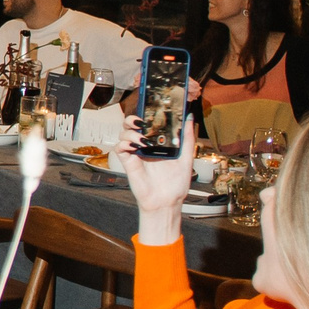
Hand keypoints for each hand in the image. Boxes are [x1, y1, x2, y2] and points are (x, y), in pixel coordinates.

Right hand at [115, 118, 192, 244]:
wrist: (167, 201)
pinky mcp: (128, 161)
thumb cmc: (175, 184)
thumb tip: (189, 119)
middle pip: (132, 124)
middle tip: (141, 121)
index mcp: (158, 143)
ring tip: (142, 139)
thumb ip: (187, 139)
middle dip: (133, 118)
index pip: (148, 123)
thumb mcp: (186, 158)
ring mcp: (136, 153)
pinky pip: (120, 147)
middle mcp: (145, 146)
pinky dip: (124, 144)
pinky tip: (135, 147)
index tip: (150, 106)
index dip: (146, 113)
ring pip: (124, 133)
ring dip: (131, 132)